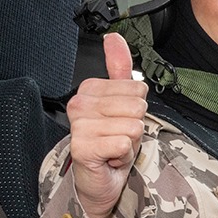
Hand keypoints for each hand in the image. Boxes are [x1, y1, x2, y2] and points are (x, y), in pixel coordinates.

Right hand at [65, 32, 147, 217]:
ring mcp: (80, 126)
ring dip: (129, 143)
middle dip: (135, 128)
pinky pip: (124, 144)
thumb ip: (119, 68)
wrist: (99, 181)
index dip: (136, 111)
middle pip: (137, 107)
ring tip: (113, 148)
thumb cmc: (110, 144)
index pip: (137, 89)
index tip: (119, 123)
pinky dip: (123, 157)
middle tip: (117, 138)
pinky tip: (110, 159)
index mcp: (89, 90)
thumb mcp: (121, 104)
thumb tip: (114, 37)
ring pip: (133, 126)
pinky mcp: (83, 147)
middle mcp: (81, 104)